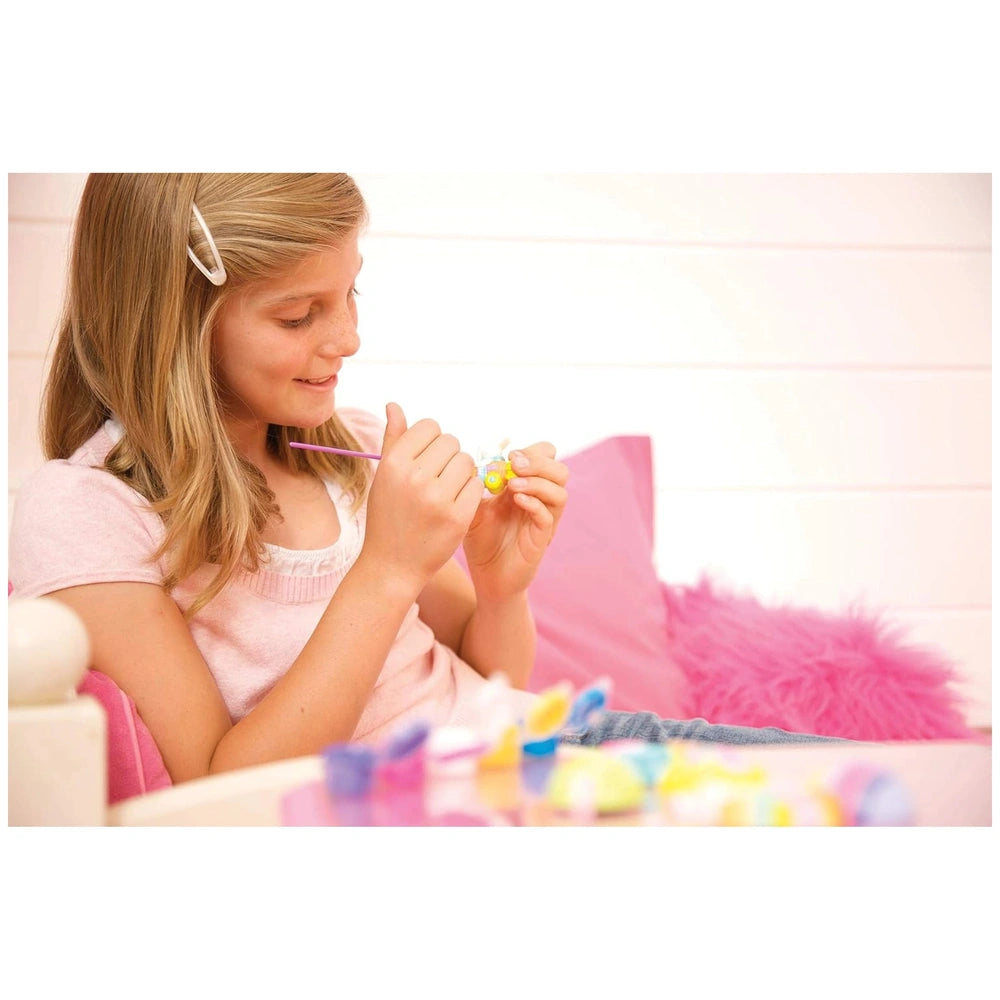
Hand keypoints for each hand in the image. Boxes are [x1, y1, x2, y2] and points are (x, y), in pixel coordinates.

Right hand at [360, 403, 481, 594]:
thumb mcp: (383, 477)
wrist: (392, 565)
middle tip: (437, 478)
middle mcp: (415, 478)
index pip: (429, 427)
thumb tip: (394, 405)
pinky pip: (476, 486)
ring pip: (467, 462)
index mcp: (394, 464)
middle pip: (452, 442)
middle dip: (448, 457)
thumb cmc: (388, 516)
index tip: (426, 460)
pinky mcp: (458, 517)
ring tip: (446, 491)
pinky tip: (455, 505)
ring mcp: (438, 498)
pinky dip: (469, 492)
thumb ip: (393, 439)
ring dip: (462, 473)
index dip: (432, 441)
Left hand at [462, 442, 568, 601]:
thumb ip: (478, 483)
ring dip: (537, 482)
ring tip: (512, 484)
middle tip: (514, 463)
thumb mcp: (474, 506)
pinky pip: (548, 517)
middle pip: (559, 470)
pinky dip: (534, 504)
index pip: (545, 457)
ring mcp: (544, 520)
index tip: (507, 454)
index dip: (531, 451)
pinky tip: (516, 501)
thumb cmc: (480, 540)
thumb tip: (480, 456)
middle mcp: (541, 500)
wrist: (484, 577)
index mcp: (527, 486)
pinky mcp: (541, 539)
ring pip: (560, 492)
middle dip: (539, 462)